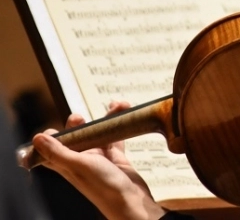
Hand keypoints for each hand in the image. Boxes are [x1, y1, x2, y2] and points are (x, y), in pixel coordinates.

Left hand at [32, 101, 167, 219]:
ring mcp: (99, 159)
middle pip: (74, 138)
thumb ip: (59, 152)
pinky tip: (124, 114)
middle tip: (79, 117)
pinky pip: (116, 137)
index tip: (52, 129)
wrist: (131, 202)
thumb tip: (38, 138)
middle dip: (77, 124)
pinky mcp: (115, 157)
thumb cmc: (104, 188)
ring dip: (104, 119)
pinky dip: (119, 125)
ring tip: (114, 106)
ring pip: (97, 134)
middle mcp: (81, 161)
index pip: (51, 150)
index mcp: (67, 165)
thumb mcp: (80, 166)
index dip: (49, 139)